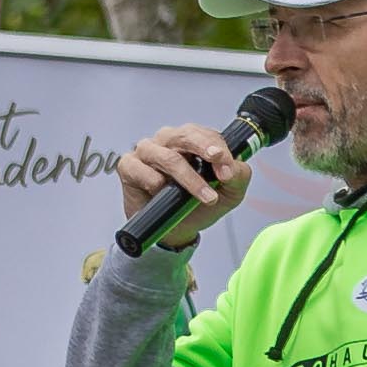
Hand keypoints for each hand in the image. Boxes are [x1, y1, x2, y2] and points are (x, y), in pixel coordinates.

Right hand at [118, 123, 251, 246]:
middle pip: (186, 135)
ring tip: (206, 197)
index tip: (228, 172)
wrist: (177, 231)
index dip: (220, 150)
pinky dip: (154, 182)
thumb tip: (232, 168)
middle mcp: (169, 140)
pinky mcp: (129, 166)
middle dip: (205, 148)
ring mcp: (147, 151)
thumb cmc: (199, 205)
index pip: (206, 134)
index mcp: (192, 140)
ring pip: (167, 156)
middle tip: (218, 163)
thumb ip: (237, 177)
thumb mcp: (229, 193)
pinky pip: (140, 169)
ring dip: (188, 178)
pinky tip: (161, 192)